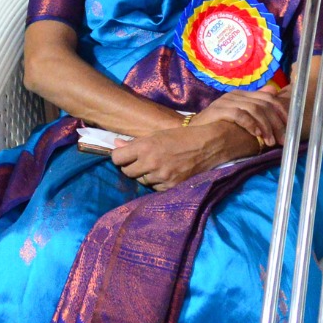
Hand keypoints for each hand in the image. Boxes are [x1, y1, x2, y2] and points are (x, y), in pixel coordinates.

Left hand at [105, 121, 251, 190]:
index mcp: (145, 147)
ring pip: (141, 181)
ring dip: (145, 175)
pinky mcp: (171, 187)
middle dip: (131, 166)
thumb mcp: (155, 135)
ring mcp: (161, 176)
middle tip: (140, 161)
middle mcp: (151, 163)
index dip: (119, 157)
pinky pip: (155, 188)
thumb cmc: (180, 137)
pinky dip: (157, 182)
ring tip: (156, 166)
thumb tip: (115, 144)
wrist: (207, 145)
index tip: (123, 155)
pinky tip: (165, 173)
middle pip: (127, 172)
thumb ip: (134, 143)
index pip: (117, 158)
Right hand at [188, 88, 288, 147]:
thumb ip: (256, 107)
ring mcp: (227, 101)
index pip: (268, 98)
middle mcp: (236, 95)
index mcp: (243, 95)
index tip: (290, 127)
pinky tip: (256, 135)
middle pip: (264, 104)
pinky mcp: (219, 110)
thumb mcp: (241, 117)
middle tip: (281, 139)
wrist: (195, 132)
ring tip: (270, 141)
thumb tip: (274, 92)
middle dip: (276, 123)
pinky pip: (240, 114)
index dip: (281, 111)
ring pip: (255, 109)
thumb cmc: (220, 126)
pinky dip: (251, 124)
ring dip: (265, 126)